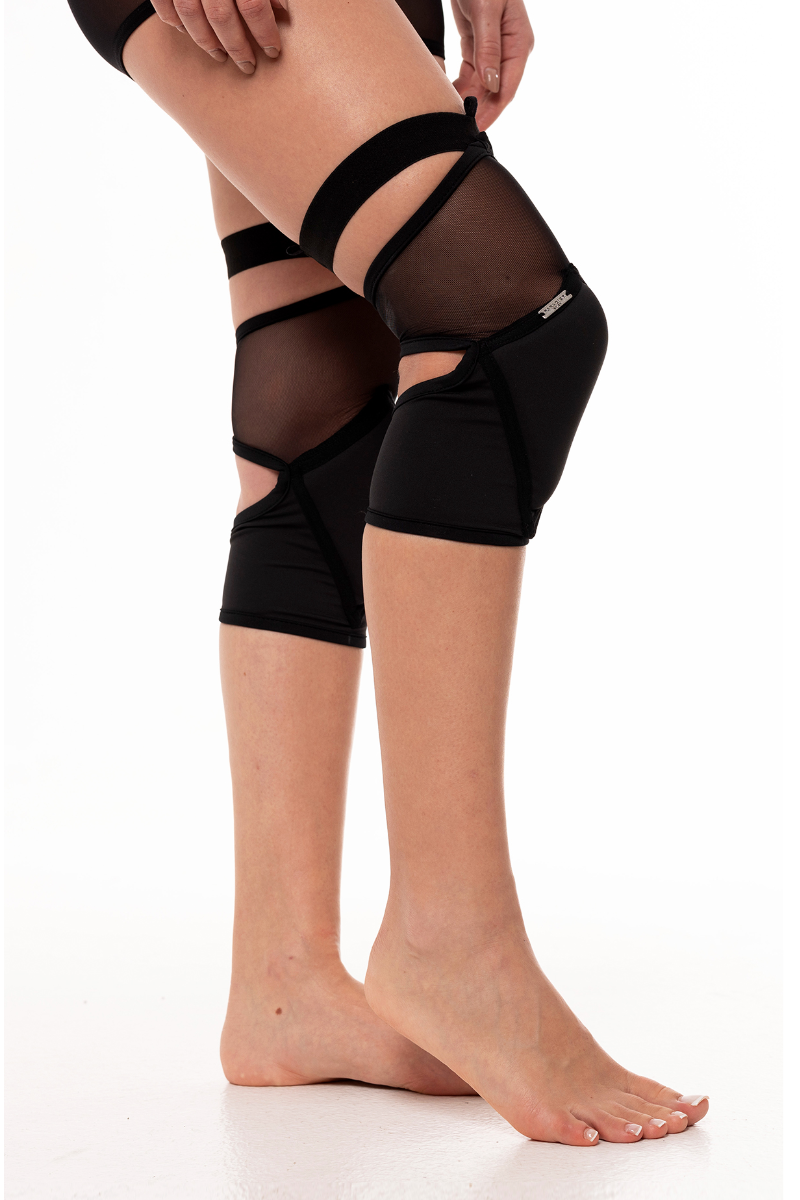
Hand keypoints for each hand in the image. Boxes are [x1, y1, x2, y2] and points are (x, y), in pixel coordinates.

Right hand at [151, 0, 286, 73]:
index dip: (264, 33)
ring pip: (190, 16)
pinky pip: (164, 4)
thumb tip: (283, 12)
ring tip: (220, 55)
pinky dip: (174, 22)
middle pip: (221, 17)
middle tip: (248, 65)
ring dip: (206, 42)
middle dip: (237, 47)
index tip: (273, 51)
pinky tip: (187, 33)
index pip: (253, 6)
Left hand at [450, 0, 533, 129]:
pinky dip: (460, 86)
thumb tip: (492, 84)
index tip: (475, 128)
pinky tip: (448, 96)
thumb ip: (488, 48)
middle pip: (494, 92)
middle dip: (478, 110)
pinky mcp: (478, 47)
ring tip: (449, 116)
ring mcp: (494, 51)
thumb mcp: (486, 11)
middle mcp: (509, 51)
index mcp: (519, 44)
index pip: (507, 88)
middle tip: (456, 129)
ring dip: (467, 101)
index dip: (492, 111)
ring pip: (481, 87)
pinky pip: (470, 75)